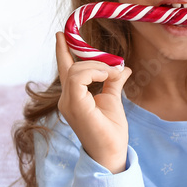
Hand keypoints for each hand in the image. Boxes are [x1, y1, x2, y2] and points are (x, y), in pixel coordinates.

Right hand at [55, 31, 132, 173]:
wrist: (112, 152)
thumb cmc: (111, 131)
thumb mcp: (113, 100)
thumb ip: (113, 82)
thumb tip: (124, 68)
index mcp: (74, 97)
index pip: (65, 69)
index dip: (63, 51)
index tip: (62, 34)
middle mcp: (67, 98)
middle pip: (73, 65)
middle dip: (95, 60)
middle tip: (116, 67)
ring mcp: (68, 103)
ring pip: (76, 69)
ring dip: (99, 66)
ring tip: (114, 74)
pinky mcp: (75, 106)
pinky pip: (78, 77)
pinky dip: (95, 71)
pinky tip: (108, 76)